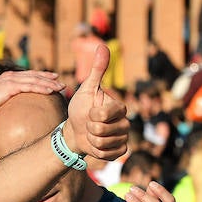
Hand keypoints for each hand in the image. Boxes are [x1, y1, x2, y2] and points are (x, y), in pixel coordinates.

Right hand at [0, 69, 64, 118]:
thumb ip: (5, 100)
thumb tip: (11, 110)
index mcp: (7, 78)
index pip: (28, 75)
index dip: (41, 76)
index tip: (52, 79)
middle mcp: (10, 76)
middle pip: (35, 75)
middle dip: (49, 78)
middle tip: (62, 82)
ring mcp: (11, 80)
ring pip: (35, 80)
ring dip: (50, 83)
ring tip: (61, 87)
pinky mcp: (10, 87)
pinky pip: (30, 86)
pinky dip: (41, 88)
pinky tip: (51, 91)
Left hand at [63, 44, 128, 159]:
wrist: (76, 131)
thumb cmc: (81, 108)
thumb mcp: (86, 89)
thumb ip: (96, 71)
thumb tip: (103, 46)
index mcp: (120, 107)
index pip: (101, 115)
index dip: (90, 115)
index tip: (89, 112)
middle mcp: (125, 122)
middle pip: (100, 130)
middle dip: (88, 128)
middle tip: (89, 124)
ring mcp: (123, 137)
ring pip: (102, 144)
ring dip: (91, 140)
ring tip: (92, 134)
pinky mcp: (120, 151)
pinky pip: (108, 155)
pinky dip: (96, 151)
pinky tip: (96, 144)